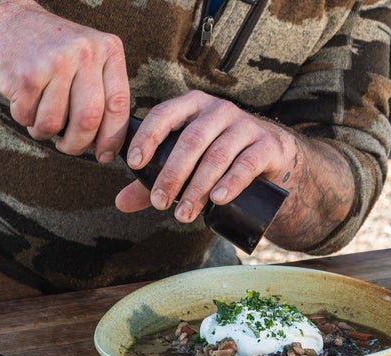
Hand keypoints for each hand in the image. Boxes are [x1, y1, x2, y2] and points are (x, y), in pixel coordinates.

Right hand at [0, 0, 130, 161]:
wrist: (10, 22)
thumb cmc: (55, 51)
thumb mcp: (90, 58)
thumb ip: (103, 93)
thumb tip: (108, 145)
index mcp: (108, 50)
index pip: (118, 105)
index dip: (113, 138)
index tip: (105, 155)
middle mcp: (85, 53)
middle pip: (89, 120)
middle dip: (77, 144)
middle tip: (68, 147)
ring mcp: (55, 62)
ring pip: (54, 123)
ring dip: (44, 132)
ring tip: (41, 119)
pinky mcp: (25, 74)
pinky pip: (27, 117)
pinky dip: (25, 120)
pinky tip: (25, 102)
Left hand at [115, 90, 296, 222]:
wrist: (271, 155)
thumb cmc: (218, 156)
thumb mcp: (187, 162)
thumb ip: (155, 179)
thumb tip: (120, 202)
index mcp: (192, 106)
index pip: (164, 114)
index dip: (147, 137)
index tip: (133, 164)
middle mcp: (219, 110)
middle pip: (191, 140)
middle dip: (172, 174)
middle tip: (159, 203)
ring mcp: (245, 126)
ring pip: (217, 155)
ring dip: (198, 187)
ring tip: (184, 214)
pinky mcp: (266, 146)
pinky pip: (247, 163)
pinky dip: (231, 182)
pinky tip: (217, 199)